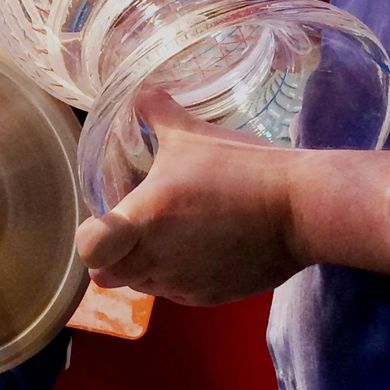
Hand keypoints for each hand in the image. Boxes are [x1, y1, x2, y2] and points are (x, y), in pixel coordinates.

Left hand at [74, 86, 305, 304]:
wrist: (299, 209)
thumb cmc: (241, 168)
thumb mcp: (194, 133)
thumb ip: (158, 112)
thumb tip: (140, 92)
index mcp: (145, 220)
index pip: (90, 249)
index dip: (90, 234)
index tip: (104, 216)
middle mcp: (156, 261)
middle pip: (107, 275)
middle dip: (113, 252)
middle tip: (133, 221)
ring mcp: (183, 285)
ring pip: (142, 285)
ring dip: (144, 263)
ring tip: (172, 228)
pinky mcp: (210, 296)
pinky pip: (177, 291)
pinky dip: (178, 273)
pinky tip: (203, 242)